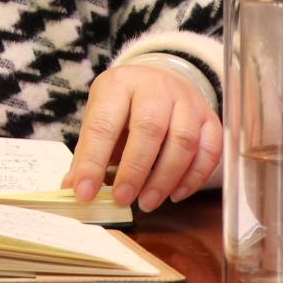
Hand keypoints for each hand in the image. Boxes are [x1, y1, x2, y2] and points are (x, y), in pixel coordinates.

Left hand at [62, 64, 220, 212]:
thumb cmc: (124, 107)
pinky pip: (210, 150)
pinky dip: (194, 178)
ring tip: (147, 202)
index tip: (84, 194)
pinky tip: (175, 194)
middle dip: (135, 170)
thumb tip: (72, 190)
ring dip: (165, 178)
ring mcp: (188, 100)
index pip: (104, 124)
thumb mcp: (100, 118)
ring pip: (184, 141)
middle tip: (123, 199)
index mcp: (119, 85)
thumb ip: (88, 154)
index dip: (93, 162)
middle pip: (150, 128)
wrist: (160, 80)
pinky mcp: (210, 118)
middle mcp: (156, 87)